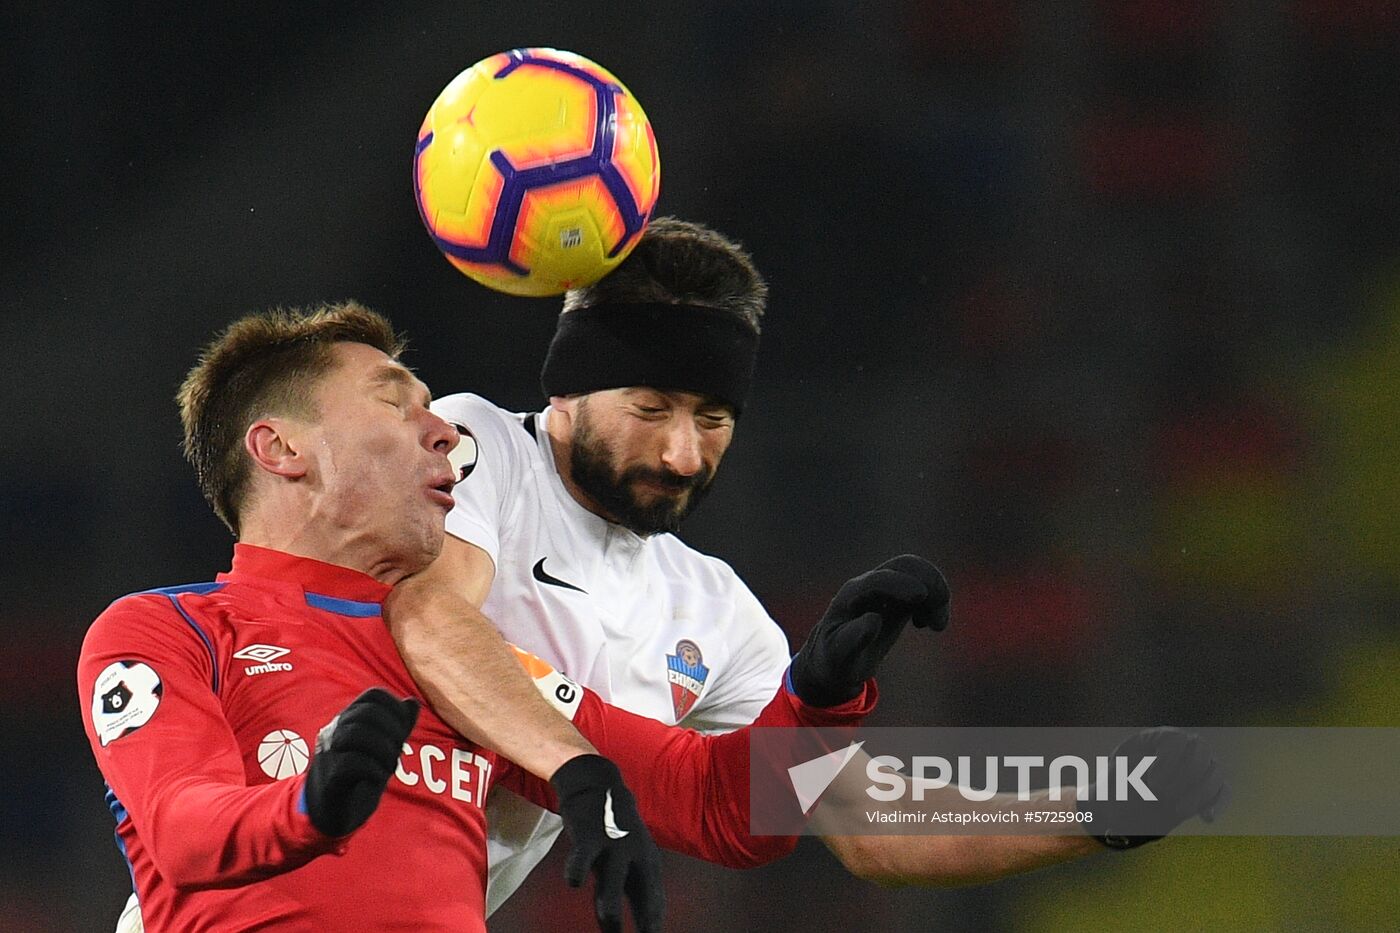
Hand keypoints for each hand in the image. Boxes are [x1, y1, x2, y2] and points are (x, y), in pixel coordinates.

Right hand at [303, 688, 418, 836]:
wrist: (332, 813)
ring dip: (384, 751)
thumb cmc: (360, 777)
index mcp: (349, 719)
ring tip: (389, 767)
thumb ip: (398, 727)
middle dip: (393, 731)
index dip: (396, 708)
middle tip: (397, 752)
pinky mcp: (329, 780)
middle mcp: (335, 731)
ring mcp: (328, 754)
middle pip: (367, 713)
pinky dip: (374, 770)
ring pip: (355, 734)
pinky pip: (351, 763)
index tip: (403, 732)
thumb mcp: (383, 749)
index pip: (374, 695)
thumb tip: (412, 702)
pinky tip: (378, 779)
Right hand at [550, 754, 664, 932]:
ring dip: (611, 913)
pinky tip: (576, 882)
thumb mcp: (633, 853)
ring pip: (612, 885)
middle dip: (643, 923)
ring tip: (611, 928)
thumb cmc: (614, 827)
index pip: (656, 900)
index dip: (653, 922)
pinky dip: (578, 872)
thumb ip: (638, 883)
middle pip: (644, 895)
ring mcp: (614, 844)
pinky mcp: (590, 835)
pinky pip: (582, 859)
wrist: (596, 784)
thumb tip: (650, 919)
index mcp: (648, 861)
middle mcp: (636, 854)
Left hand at [789, 554, 949, 706]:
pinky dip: (935, 600)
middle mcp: (869, 586)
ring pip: (917, 572)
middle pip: (904, 566)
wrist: (834, 657)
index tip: (921, 596)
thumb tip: (874, 620)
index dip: (899, 584)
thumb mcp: (840, 655)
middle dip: (928, 582)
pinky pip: (924, 585)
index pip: (878, 580)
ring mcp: (885, 588)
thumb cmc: (835, 658)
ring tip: (937, 625)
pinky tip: (929, 623)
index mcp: (851, 596)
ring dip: (936, 592)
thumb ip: (854, 638)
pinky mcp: (898, 596)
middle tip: (939, 621)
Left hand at [1084, 727, 1230, 848]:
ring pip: (1214, 772)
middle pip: (1201, 750)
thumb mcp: (1113, 777)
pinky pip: (1223, 791)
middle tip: (1163, 794)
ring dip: (1199, 793)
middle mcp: (1184, 748)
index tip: (1152, 783)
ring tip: (1176, 810)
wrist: (1126, 805)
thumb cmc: (1118, 786)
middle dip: (1185, 774)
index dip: (1167, 761)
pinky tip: (1206, 818)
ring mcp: (1199, 767)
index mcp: (1158, 738)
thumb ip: (1123, 775)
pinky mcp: (1208, 788)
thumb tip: (1137, 775)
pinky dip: (1218, 804)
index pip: (1175, 739)